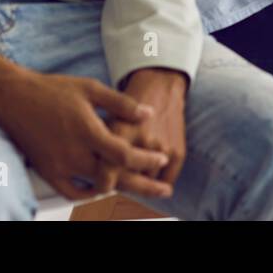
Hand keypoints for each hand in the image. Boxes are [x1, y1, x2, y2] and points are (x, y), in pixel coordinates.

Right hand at [0, 67, 173, 200]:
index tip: (162, 158)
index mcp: (88, 131)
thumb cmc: (51, 90)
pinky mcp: (47, 172)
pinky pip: (72, 192)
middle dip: (144, 185)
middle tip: (164, 189)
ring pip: (97, 187)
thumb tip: (148, 114)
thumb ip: (121, 104)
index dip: (147, 159)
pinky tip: (103, 190)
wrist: (13, 98)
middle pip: (116, 178)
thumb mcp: (91, 89)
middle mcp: (74, 153)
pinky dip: (90, 194)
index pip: (124, 155)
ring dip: (121, 188)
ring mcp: (60, 166)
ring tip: (140, 188)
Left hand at [102, 68, 188, 194]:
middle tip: (119, 183)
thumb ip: (100, 145)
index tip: (102, 186)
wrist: (160, 86)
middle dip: (122, 185)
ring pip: (147, 182)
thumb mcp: (108, 119)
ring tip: (135, 175)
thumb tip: (94, 177)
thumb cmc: (128, 104)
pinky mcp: (178, 151)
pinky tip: (151, 177)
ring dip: (141, 183)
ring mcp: (162, 147)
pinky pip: (167, 180)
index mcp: (120, 133)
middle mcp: (142, 141)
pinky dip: (159, 182)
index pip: (107, 174)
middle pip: (128, 181)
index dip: (103, 185)